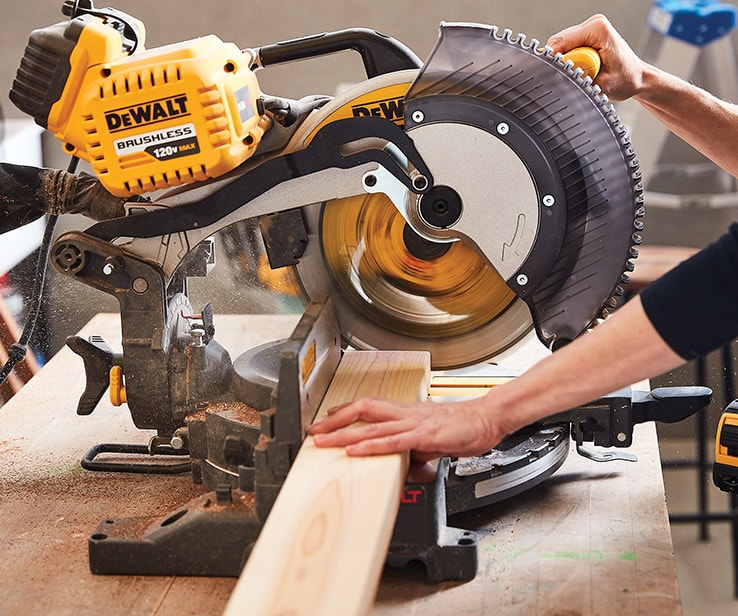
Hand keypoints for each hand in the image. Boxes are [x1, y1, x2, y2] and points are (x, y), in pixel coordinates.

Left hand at [309, 396, 508, 461]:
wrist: (488, 418)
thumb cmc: (465, 427)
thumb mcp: (434, 441)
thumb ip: (416, 451)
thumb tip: (407, 465)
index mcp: (407, 412)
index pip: (370, 406)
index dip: (346, 411)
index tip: (327, 417)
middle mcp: (406, 413)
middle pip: (361, 409)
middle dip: (334, 420)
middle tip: (313, 430)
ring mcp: (413, 423)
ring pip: (371, 425)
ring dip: (343, 433)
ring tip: (322, 441)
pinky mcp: (424, 435)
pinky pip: (392, 441)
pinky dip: (371, 445)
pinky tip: (355, 450)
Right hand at [546, 14, 646, 100]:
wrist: (637, 77)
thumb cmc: (626, 78)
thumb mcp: (600, 85)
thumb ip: (577, 81)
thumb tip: (558, 80)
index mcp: (598, 30)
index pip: (560, 42)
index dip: (554, 61)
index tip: (558, 75)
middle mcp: (593, 24)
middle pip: (558, 43)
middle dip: (562, 63)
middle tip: (579, 74)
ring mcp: (589, 28)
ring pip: (561, 46)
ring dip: (567, 62)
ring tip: (585, 71)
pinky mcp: (586, 36)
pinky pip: (567, 49)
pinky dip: (571, 61)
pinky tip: (583, 67)